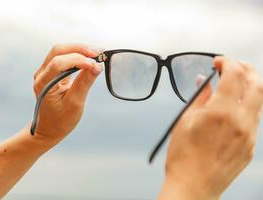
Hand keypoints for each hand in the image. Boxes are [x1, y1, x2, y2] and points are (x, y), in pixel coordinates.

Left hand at [32, 43, 102, 145]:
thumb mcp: (75, 103)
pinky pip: (65, 58)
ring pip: (61, 51)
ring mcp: (46, 72)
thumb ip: (85, 82)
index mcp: (43, 83)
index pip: (58, 63)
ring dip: (80, 50)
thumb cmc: (60, 120)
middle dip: (79, 48)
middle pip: (58, 51)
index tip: (95, 63)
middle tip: (99, 52)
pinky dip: (78, 56)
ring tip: (97, 53)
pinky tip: (90, 58)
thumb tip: (97, 66)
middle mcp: (41, 74)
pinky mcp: (53, 72)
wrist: (49, 129)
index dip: (77, 59)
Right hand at [160, 57, 262, 199]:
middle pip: (257, 84)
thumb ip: (200, 98)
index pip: (234, 74)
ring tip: (233, 86)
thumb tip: (206, 82)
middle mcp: (241, 121)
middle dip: (246, 69)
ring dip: (249, 87)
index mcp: (221, 112)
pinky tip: (232, 109)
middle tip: (233, 67)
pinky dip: (247, 106)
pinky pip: (254, 119)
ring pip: (259, 101)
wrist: (193, 186)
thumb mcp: (185, 121)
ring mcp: (249, 135)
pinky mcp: (250, 147)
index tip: (218, 62)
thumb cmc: (183, 156)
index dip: (227, 62)